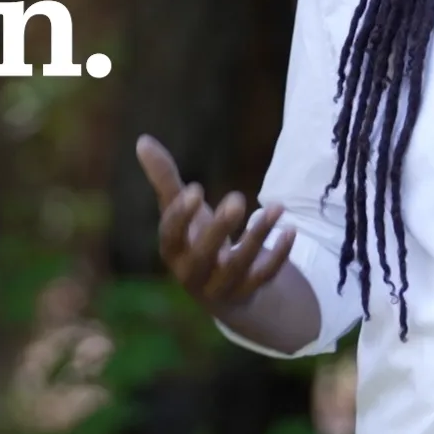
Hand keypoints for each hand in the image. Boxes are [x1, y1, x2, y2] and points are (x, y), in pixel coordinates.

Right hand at [136, 134, 296, 312]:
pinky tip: (290, 229)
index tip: (195, 189)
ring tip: (276, 207)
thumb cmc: (195, 240)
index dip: (181, 216)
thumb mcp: (181, 212)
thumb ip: (164, 179)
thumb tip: (143, 141)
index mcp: (173, 251)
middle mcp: (193, 273)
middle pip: (204, 255)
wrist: (220, 291)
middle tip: (237, 199)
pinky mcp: (248, 293)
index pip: (171, 236)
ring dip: (258, 236)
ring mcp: (221, 286)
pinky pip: (264, 277)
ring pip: (239, 265)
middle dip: (220, 228)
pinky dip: (278, 255)